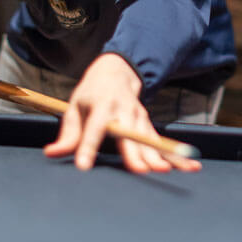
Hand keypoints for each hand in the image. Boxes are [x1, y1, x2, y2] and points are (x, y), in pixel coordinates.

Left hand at [43, 53, 201, 173]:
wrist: (117, 71)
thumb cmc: (92, 93)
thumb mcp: (74, 107)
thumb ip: (68, 134)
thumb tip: (52, 153)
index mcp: (101, 106)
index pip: (93, 129)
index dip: (88, 147)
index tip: (84, 165)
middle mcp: (123, 111)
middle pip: (129, 135)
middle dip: (136, 153)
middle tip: (141, 170)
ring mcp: (139, 117)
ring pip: (149, 139)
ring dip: (160, 155)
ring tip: (165, 171)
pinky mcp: (148, 125)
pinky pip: (162, 142)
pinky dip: (176, 155)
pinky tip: (189, 167)